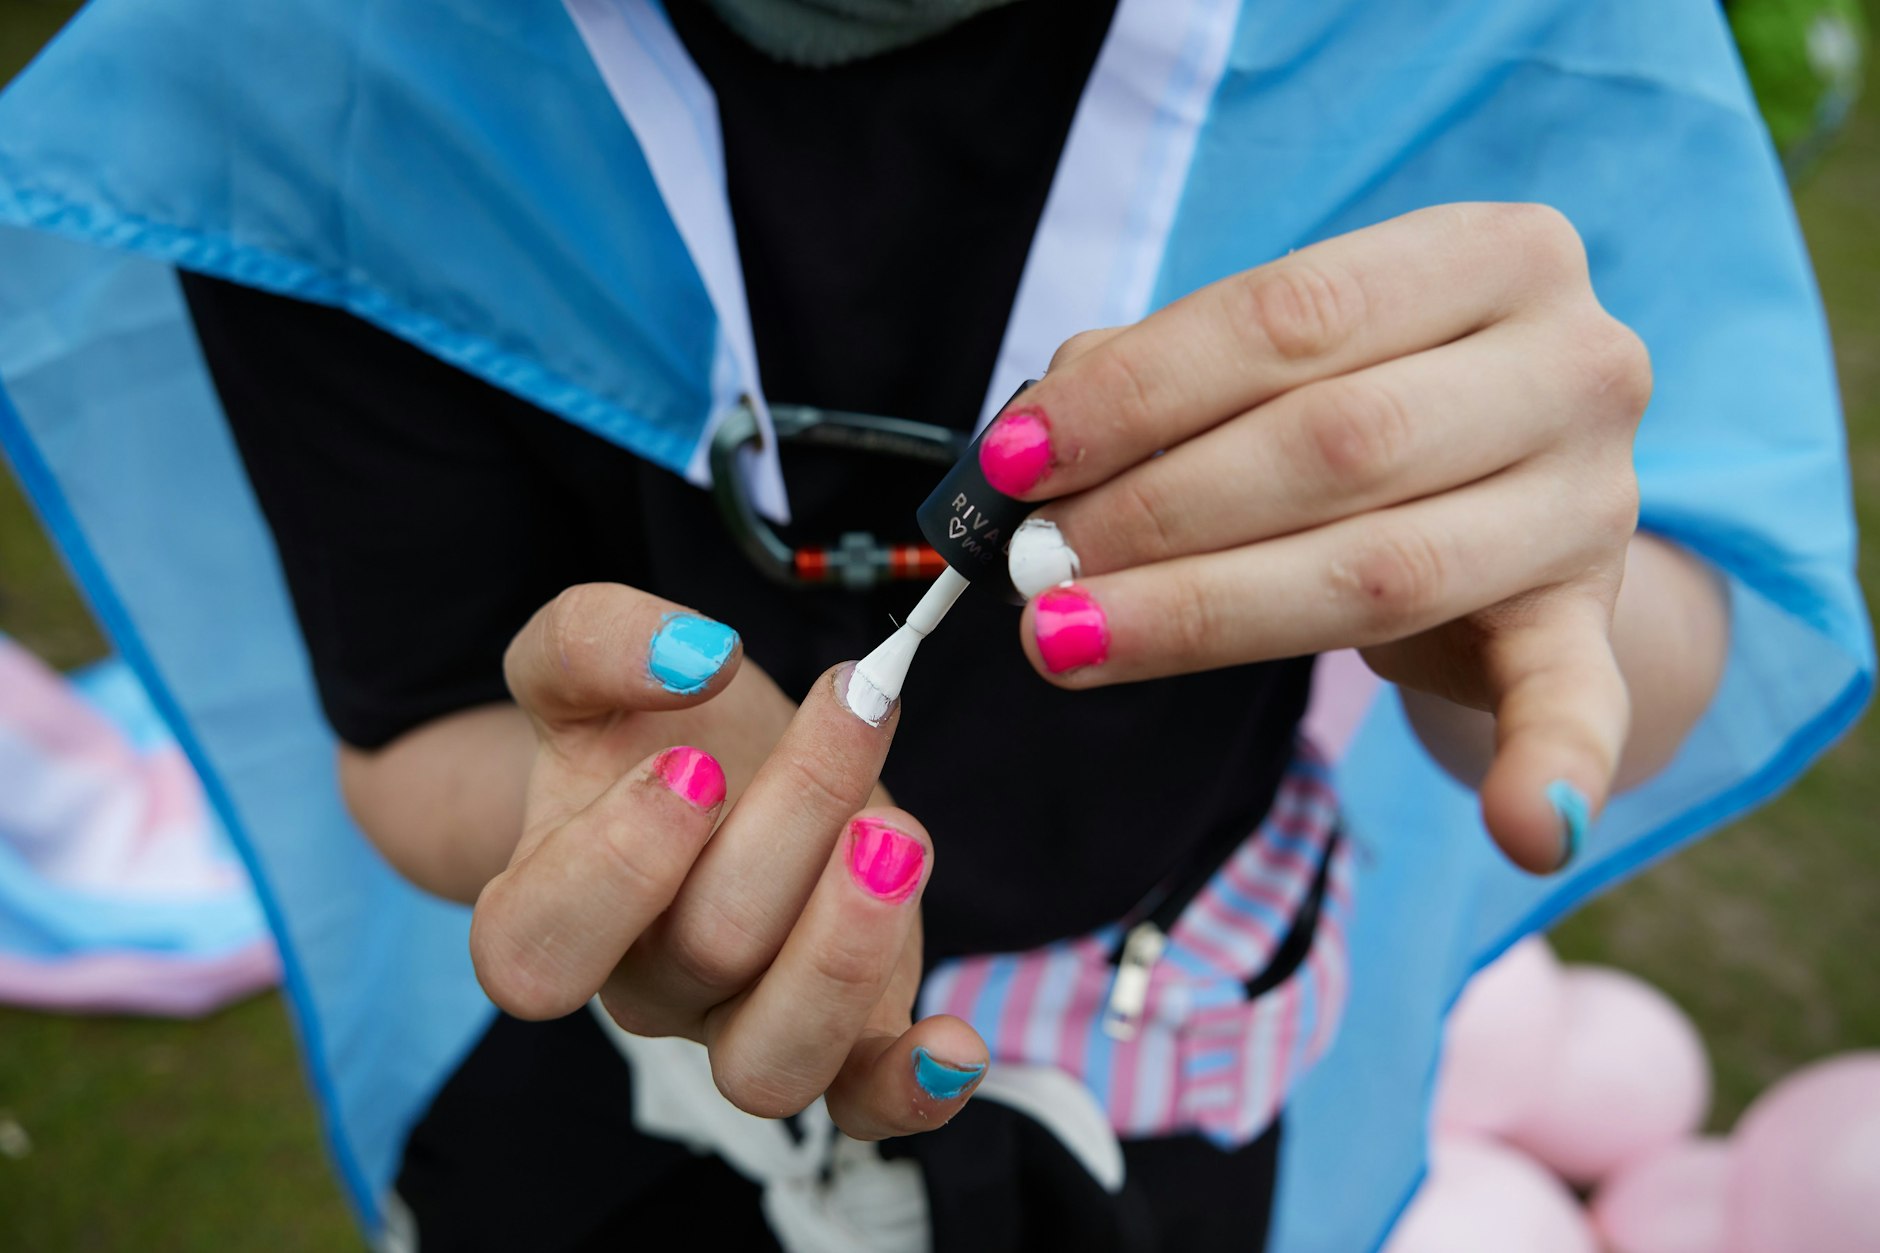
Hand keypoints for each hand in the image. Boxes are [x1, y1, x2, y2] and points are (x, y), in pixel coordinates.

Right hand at [468, 584, 987, 1135]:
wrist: (713, 773)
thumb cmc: (646, 728)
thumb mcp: (582, 661)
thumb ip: (596, 638)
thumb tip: (691, 657)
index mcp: (548, 907)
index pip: (539, 948)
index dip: (618, 867)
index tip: (695, 763)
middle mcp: (643, 988)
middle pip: (705, 951)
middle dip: (794, 817)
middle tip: (856, 707)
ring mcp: (739, 1027)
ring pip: (770, 1062)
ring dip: (844, 951)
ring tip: (895, 835)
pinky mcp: (840, 1042)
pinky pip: (863, 1108)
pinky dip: (913, 1090)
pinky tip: (955, 1036)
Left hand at [992, 204, 1651, 872]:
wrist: (1511, 485)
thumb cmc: (1367, 405)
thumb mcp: (1286, 360)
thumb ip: (1161, 378)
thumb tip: (1026, 440)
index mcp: (1493, 254)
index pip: (1290, 317)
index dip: (1138, 395)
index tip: (1014, 462)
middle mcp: (1576, 362)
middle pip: (1334, 446)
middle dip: (1156, 513)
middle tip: (1034, 567)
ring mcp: (1594, 501)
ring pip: (1381, 568)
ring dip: (1206, 616)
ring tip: (1068, 639)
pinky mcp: (1592, 623)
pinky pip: (1581, 706)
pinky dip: (1554, 769)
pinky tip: (1521, 831)